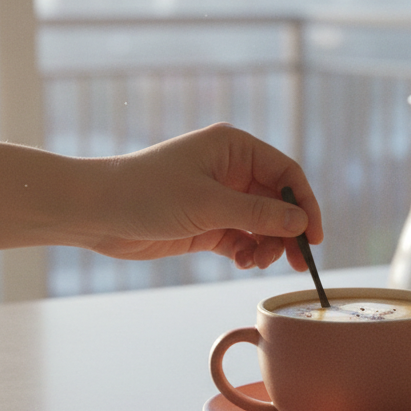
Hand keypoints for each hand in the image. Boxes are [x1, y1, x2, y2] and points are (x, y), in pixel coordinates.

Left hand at [80, 123, 323, 270]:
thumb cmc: (147, 194)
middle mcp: (230, 170)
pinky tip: (240, 261)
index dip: (304, 204)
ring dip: (266, 245)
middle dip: (287, 231)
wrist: (96, 211)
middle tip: (297, 262)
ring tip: (256, 261)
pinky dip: (247, 252)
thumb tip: (300, 222)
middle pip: (277, 202)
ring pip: (261, 224)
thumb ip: (257, 215)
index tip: (314, 237)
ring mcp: (218, 198)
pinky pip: (241, 238)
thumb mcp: (208, 204)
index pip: (285, 174)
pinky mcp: (205, 223)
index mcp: (233, 148)